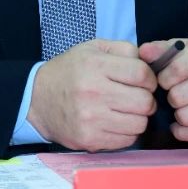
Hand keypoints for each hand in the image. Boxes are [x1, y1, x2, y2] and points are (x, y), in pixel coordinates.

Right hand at [27, 39, 156, 151]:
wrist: (37, 99)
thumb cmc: (69, 71)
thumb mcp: (92, 48)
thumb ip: (123, 49)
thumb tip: (151, 62)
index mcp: (95, 65)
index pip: (142, 74)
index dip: (150, 78)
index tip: (143, 81)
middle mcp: (93, 92)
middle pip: (144, 102)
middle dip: (147, 100)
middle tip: (137, 98)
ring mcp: (91, 119)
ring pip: (139, 124)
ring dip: (138, 118)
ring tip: (126, 111)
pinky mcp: (89, 139)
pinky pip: (126, 140)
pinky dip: (127, 133)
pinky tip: (116, 123)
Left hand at [139, 36, 187, 141]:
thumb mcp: (184, 51)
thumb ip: (162, 50)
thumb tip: (143, 52)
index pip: (176, 70)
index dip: (163, 80)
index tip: (163, 81)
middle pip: (179, 96)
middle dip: (170, 98)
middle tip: (174, 96)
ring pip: (186, 117)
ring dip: (177, 116)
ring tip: (180, 108)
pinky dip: (183, 132)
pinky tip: (181, 125)